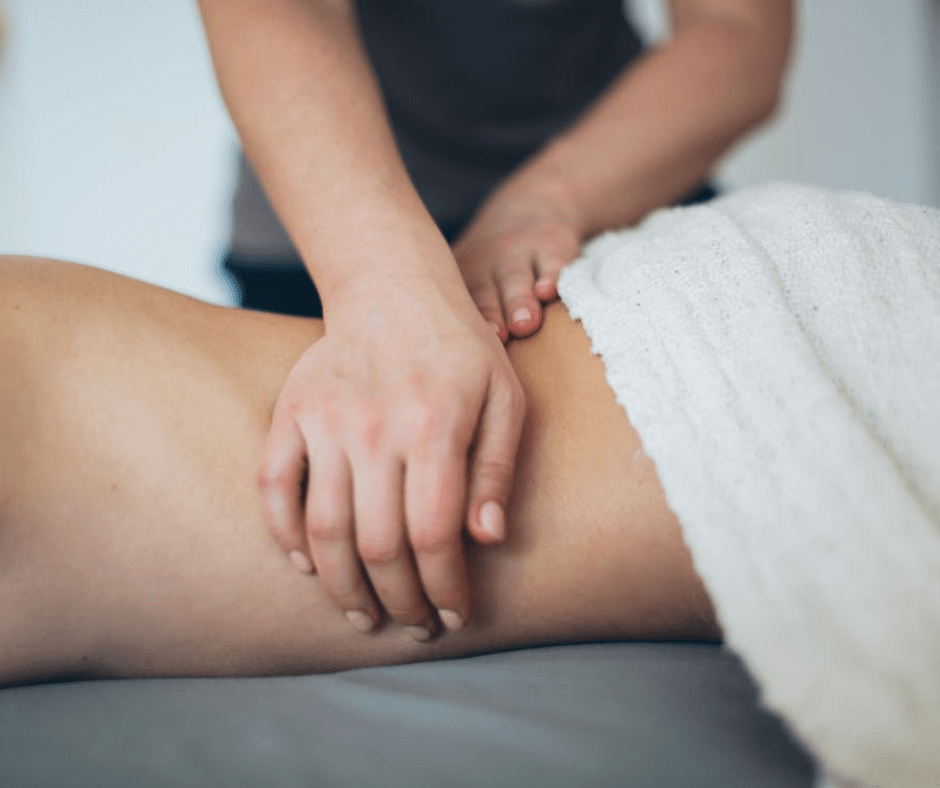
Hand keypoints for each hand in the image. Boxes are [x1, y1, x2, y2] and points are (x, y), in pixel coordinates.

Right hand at [259, 275, 525, 640]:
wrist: (393, 288)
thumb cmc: (461, 349)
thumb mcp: (506, 399)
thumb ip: (498, 468)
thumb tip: (487, 540)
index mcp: (436, 424)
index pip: (435, 534)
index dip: (444, 588)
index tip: (454, 616)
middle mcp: (375, 426)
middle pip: (378, 545)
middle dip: (399, 601)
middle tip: (414, 625)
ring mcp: (325, 420)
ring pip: (323, 529)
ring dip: (342, 587)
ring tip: (363, 617)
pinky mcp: (290, 412)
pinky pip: (274, 486)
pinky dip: (285, 534)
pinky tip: (308, 567)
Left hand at [453, 173, 583, 341]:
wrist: (530, 207)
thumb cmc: (491, 268)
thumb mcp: (466, 282)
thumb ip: (455, 324)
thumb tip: (445, 392)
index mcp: (458, 281)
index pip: (452, 307)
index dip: (452, 327)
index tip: (457, 353)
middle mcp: (484, 264)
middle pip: (482, 294)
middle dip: (488, 316)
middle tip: (495, 338)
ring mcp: (517, 252)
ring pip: (514, 278)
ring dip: (518, 300)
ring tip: (525, 323)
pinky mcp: (551, 243)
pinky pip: (551, 260)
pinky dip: (552, 274)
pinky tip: (550, 291)